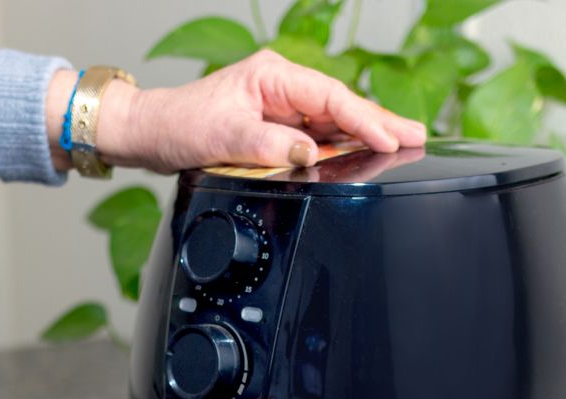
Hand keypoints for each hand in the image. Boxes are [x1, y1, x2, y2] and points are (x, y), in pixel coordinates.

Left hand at [46, 51, 425, 173]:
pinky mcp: (274, 128)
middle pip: (341, 106)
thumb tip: (309, 154)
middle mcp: (280, 87)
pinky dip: (341, 146)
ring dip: (365, 134)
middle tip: (418, 135)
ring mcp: (279, 107)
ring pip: (332, 122)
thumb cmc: (178, 126)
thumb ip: (271, 146)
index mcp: (273, 76)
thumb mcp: (224, 138)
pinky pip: (315, 136)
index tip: (390, 136)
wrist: (148, 135)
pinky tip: (363, 154)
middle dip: (379, 121)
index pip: (330, 99)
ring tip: (403, 144)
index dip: (363, 119)